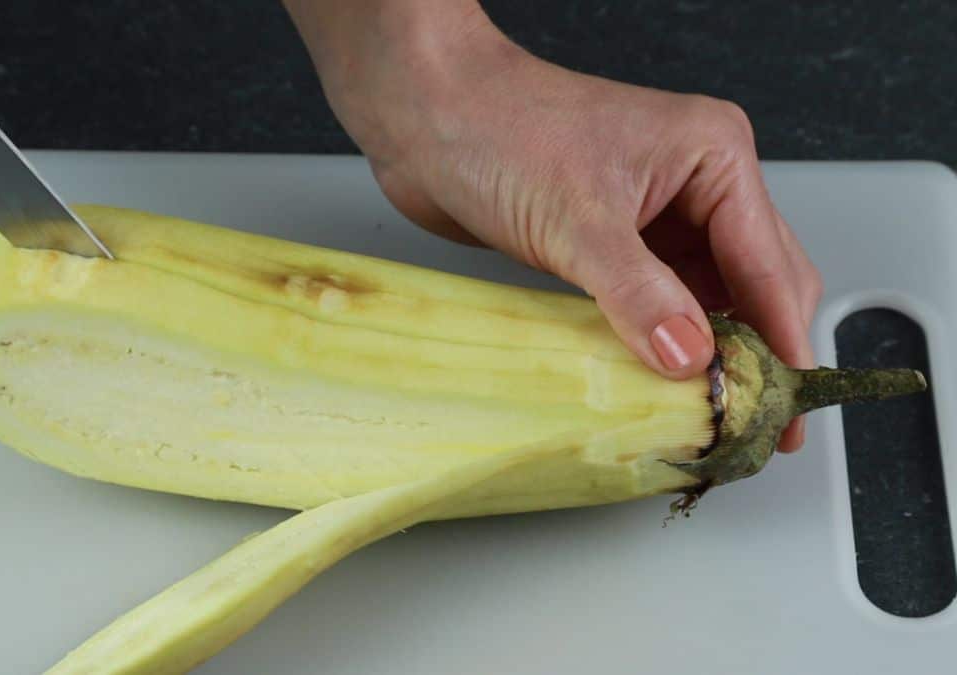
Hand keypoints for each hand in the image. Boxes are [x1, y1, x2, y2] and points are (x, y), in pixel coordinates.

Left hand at [284, 0, 821, 450]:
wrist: (421, 114)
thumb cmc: (496, 127)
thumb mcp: (577, 220)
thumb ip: (639, 296)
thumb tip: (689, 360)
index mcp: (711, 156)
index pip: (769, 264)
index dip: (782, 342)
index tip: (786, 409)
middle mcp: (692, 183)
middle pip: (752, 283)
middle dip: (755, 351)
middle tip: (749, 422)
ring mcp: (650, 212)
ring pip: (704, 296)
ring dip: (705, 351)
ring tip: (705, 414)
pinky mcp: (607, 239)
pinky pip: (654, 300)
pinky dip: (660, 339)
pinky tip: (656, 380)